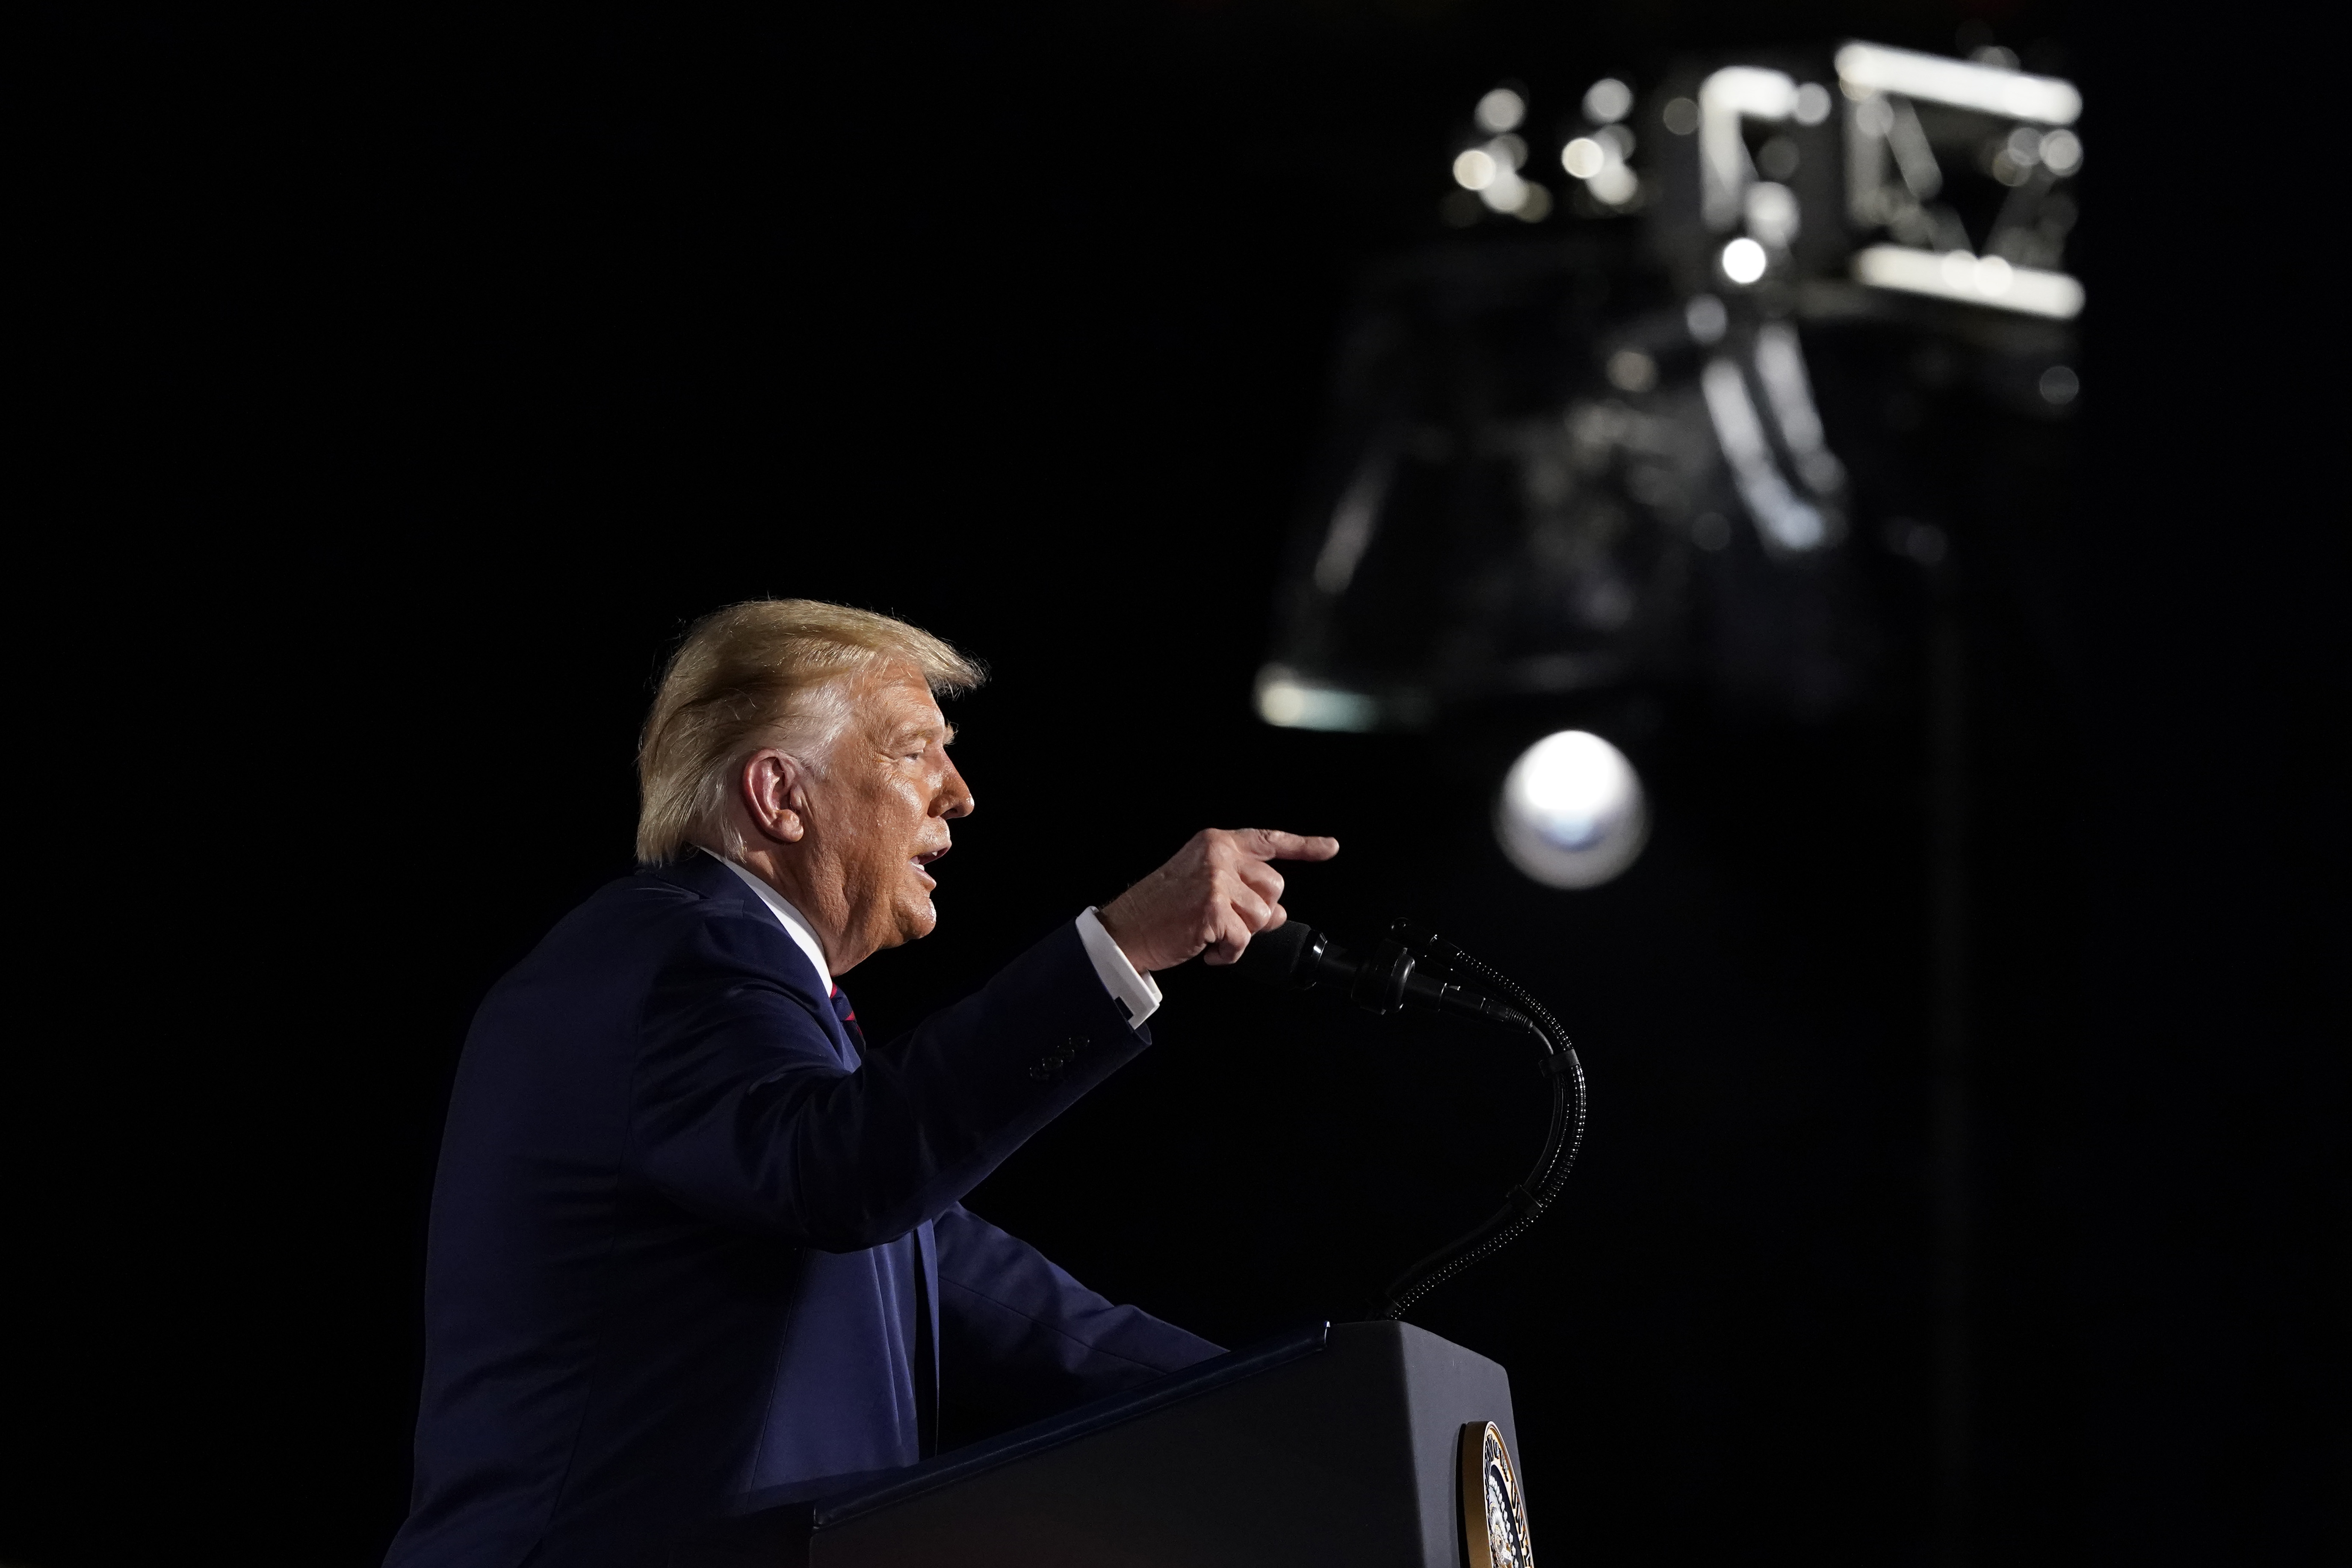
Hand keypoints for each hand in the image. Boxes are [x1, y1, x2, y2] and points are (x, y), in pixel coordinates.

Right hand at [1097, 828, 1340, 972]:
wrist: (1126, 929)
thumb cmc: (1161, 908)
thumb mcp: (1203, 884)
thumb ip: (1242, 888)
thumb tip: (1279, 912)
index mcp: (1216, 842)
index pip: (1269, 840)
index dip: (1304, 846)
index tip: (1330, 847)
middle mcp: (1219, 855)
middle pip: (1274, 887)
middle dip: (1259, 913)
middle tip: (1229, 923)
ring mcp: (1216, 881)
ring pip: (1262, 916)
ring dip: (1241, 935)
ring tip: (1211, 934)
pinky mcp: (1213, 909)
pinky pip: (1243, 940)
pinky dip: (1229, 953)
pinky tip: (1207, 948)